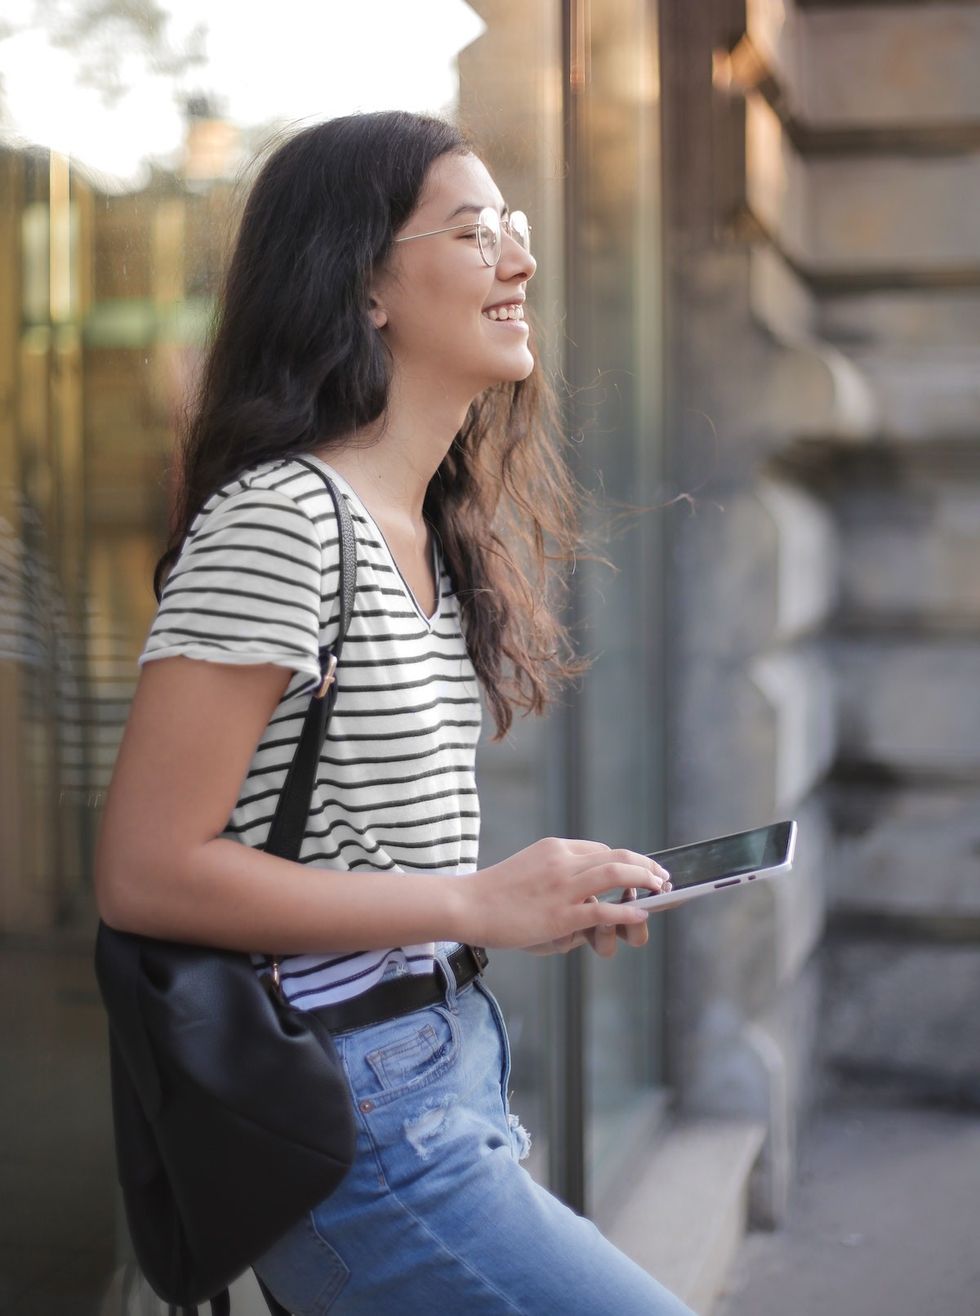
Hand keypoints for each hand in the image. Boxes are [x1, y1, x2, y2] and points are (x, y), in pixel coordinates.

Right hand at [459, 838, 669, 951]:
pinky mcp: (560, 914)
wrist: (467, 905)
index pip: (601, 850)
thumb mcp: (531, 871)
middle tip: (662, 877)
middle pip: (617, 856)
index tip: (639, 873)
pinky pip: (604, 909)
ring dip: (644, 881)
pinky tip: (641, 913)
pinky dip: (628, 910)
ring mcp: (563, 887)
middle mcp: (563, 861)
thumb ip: (560, 880)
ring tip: (660, 890)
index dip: (625, 862)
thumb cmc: (495, 894)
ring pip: (616, 875)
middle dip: (646, 866)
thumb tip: (587, 900)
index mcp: (555, 848)